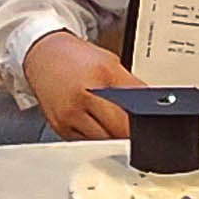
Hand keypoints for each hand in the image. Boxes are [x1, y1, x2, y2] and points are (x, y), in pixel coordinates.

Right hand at [25, 33, 145, 140]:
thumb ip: (132, 86)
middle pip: (118, 132)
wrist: (43, 55)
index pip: (131, 111)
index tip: (149, 128)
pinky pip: (85, 143)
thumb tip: (155, 107)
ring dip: (112, 139)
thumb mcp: (112, 63)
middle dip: (129, 134)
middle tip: (135, 132)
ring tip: (113, 127)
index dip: (144, 124)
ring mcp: (69, 115)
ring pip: (102, 143)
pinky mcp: (60, 128)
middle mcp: (82, 97)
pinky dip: (94, 139)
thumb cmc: (77, 58)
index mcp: (101, 76)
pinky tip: (94, 125)